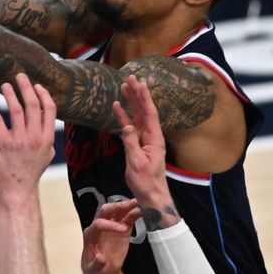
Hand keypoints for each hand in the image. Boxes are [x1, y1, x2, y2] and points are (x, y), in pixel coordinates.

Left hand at [0, 73, 56, 202]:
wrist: (18, 190)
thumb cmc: (31, 172)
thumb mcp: (47, 155)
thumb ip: (48, 139)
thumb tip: (48, 126)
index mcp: (47, 138)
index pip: (49, 109)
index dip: (43, 94)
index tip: (37, 85)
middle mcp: (35, 137)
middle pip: (32, 105)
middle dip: (26, 87)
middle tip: (20, 76)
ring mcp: (19, 140)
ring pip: (16, 109)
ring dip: (10, 93)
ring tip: (4, 85)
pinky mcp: (3, 144)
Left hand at [81, 199, 140, 273]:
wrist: (103, 270)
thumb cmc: (94, 269)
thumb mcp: (93, 270)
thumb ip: (96, 264)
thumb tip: (101, 258)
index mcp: (90, 234)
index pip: (98, 224)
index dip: (110, 225)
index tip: (123, 230)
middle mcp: (100, 226)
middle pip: (106, 211)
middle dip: (117, 206)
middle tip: (130, 205)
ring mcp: (112, 226)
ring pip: (118, 211)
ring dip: (127, 205)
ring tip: (139, 202)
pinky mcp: (122, 228)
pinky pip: (128, 218)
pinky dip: (135, 213)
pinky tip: (143, 210)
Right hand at [113, 76, 171, 211]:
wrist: (151, 195)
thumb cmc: (146, 181)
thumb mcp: (137, 163)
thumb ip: (131, 144)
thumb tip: (126, 126)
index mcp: (155, 138)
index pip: (150, 113)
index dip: (145, 98)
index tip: (140, 83)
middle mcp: (151, 135)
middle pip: (144, 110)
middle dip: (138, 94)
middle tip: (131, 78)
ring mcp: (145, 139)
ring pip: (138, 116)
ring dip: (132, 102)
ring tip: (124, 87)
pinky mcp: (138, 144)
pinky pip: (130, 126)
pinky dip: (124, 116)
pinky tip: (117, 107)